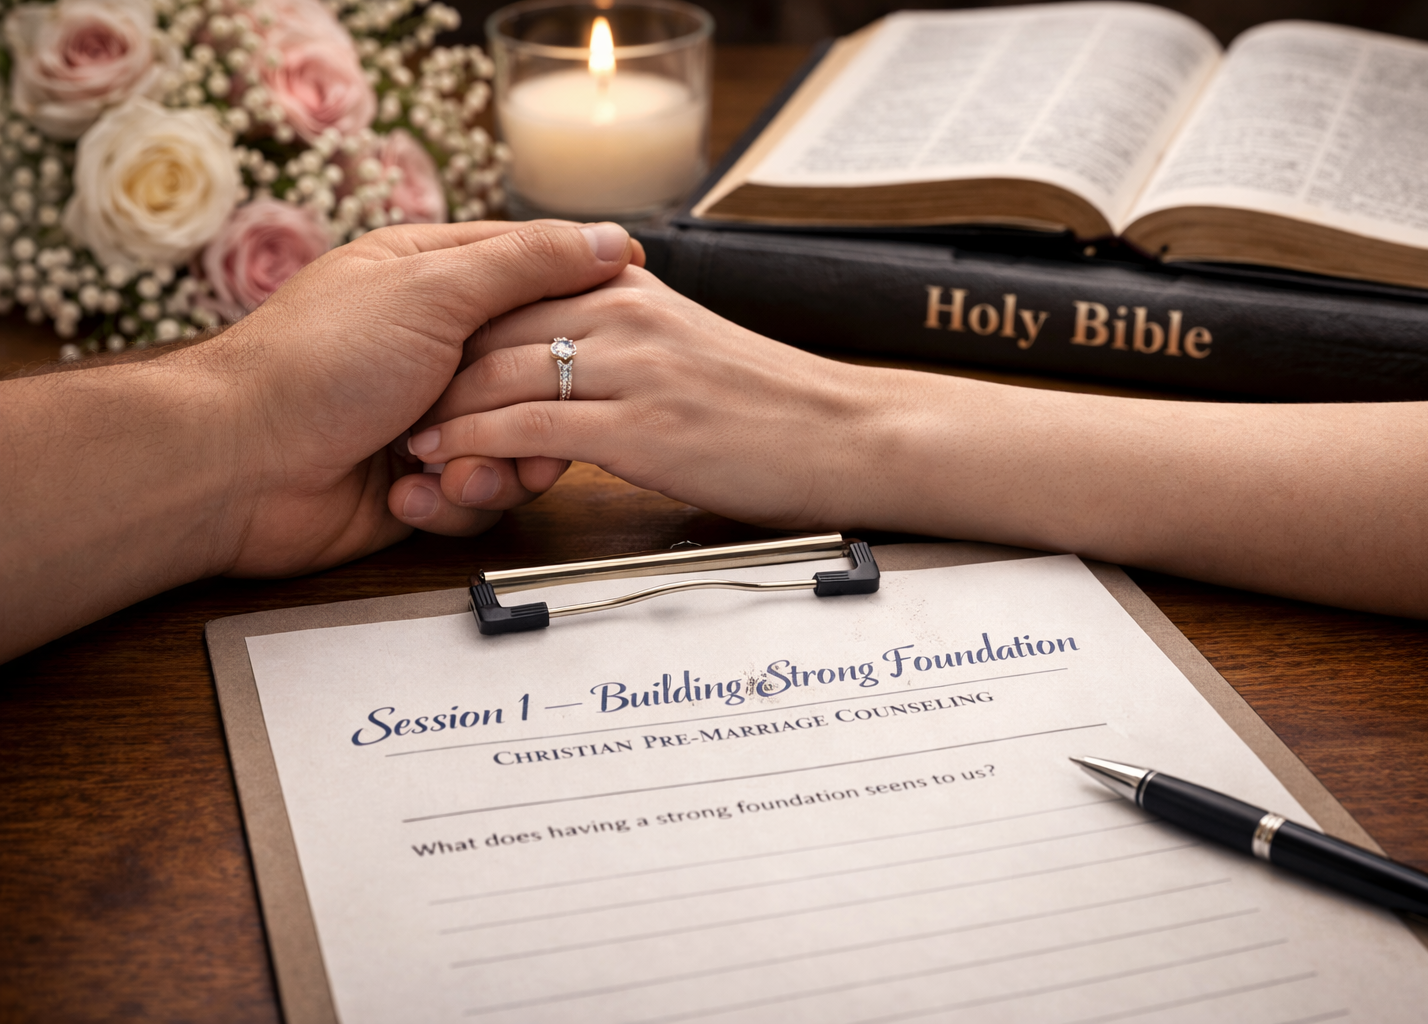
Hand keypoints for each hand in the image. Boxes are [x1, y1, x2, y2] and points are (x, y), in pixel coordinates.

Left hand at [207, 219, 640, 575]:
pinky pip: (475, 495)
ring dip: (491, 467)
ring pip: (515, 443)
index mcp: (431, 278)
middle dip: (537, 409)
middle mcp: (433, 345)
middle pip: (538, 372)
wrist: (236, 468)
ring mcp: (428, 415)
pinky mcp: (420, 480)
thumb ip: (527, 265)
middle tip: (531, 430)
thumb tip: (610, 239)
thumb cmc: (320, 364)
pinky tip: (406, 496)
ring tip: (446, 472)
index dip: (584, 291)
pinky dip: (450, 502)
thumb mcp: (433, 292)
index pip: (534, 271)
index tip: (635, 309)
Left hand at [398, 266, 902, 527]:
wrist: (848, 438)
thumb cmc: (769, 405)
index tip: (414, 362)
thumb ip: (620, 331)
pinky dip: (477, 447)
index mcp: (629, 287)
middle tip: (392, 409)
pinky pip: (531, 430)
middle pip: (491, 328)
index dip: (454, 328)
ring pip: (501, 378)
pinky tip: (447, 467)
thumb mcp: (687, 345)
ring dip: (443, 416)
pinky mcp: (639, 429)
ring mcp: (632, 368)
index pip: (512, 287)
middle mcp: (624, 313)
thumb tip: (558, 348)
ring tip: (405, 445)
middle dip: (433, 372)